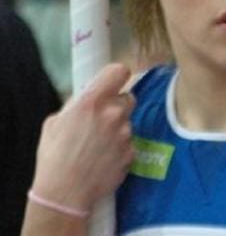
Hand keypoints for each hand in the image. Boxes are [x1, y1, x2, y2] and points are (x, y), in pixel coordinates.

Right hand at [30, 64, 135, 210]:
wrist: (65, 192)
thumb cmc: (55, 156)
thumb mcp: (55, 122)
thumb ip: (76, 105)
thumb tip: (87, 98)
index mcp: (91, 102)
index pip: (119, 71)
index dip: (117, 76)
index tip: (114, 82)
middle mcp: (113, 113)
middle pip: (129, 97)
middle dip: (118, 105)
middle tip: (103, 118)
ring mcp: (125, 133)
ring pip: (128, 121)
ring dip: (118, 128)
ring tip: (99, 144)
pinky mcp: (132, 151)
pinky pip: (130, 142)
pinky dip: (121, 147)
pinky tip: (105, 157)